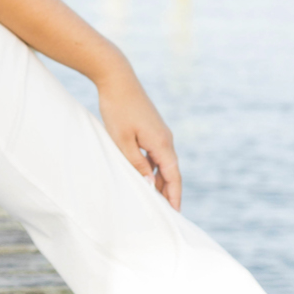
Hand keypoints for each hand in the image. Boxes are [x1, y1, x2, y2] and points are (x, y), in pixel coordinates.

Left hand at [96, 73, 181, 209]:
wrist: (118, 79)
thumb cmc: (117, 109)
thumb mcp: (122, 141)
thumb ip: (136, 163)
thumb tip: (149, 184)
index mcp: (161, 143)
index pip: (173, 176)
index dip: (175, 196)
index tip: (175, 214)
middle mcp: (165, 139)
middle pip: (171, 172)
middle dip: (170, 193)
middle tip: (167, 213)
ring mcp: (160, 132)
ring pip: (164, 163)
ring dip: (160, 181)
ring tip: (154, 200)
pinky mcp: (152, 128)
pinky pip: (157, 153)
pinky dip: (153, 168)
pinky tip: (144, 176)